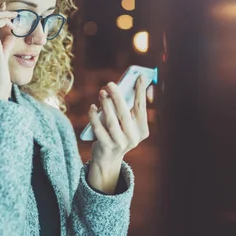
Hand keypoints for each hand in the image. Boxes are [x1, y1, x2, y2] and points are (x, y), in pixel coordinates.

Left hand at [87, 76, 149, 192]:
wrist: (108, 159)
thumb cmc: (117, 133)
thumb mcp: (126, 123)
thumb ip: (126, 108)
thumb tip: (123, 87)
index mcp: (142, 130)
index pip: (141, 108)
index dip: (141, 92)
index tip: (140, 77)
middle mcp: (133, 138)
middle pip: (125, 114)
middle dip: (117, 97)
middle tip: (110, 84)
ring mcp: (120, 144)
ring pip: (112, 122)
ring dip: (105, 105)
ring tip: (101, 92)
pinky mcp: (106, 148)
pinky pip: (99, 129)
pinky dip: (94, 117)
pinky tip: (92, 107)